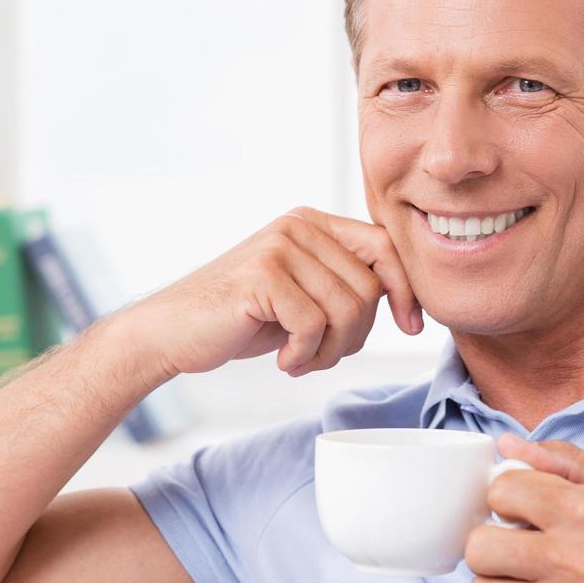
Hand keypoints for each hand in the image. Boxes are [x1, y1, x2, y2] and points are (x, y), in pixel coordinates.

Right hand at [118, 206, 422, 377]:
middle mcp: (298, 225)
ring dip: (329, 351)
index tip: (412, 326)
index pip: (385, 246)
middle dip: (355, 336)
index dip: (405, 289)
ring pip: (348, 309)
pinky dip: (304, 356)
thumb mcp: (301, 294)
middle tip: (319, 356)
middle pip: (369, 287)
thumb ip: (342, 284)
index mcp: (312, 223)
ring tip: (299, 359)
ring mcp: (280, 246)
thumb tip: (407, 299)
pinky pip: (315, 326)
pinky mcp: (264, 275)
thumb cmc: (238, 320)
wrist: (171, 332)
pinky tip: (282, 359)